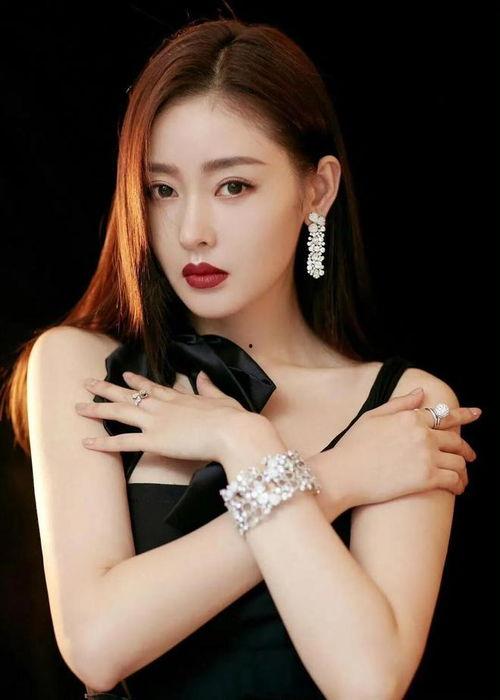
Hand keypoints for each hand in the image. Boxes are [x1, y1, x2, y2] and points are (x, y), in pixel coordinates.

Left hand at [75, 370, 251, 462]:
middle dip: (106, 389)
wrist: (234, 431)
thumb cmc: (234, 419)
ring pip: (119, 412)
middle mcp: (163, 406)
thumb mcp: (222, 398)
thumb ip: (209, 387)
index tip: (125, 375)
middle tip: (87, 383)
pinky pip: (123, 442)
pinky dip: (103, 444)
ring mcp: (156, 422)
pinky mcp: (154, 440)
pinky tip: (86, 443)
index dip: (137, 381)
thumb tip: (203, 375)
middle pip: (128, 395)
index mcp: (180, 398)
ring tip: (77, 407)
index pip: (152, 387)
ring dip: (97, 409)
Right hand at [309, 388, 480, 512]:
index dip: (463, 415)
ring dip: (463, 470)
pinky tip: (457, 489)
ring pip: (458, 461)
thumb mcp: (372, 417)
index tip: (476, 414)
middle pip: (455, 440)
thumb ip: (399, 404)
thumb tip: (421, 393)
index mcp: (409, 417)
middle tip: (470, 455)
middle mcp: (422, 434)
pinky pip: (454, 480)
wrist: (343, 474)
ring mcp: (426, 456)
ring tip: (462, 477)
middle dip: (465, 449)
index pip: (444, 415)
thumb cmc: (352, 446)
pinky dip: (459, 485)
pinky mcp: (427, 478)